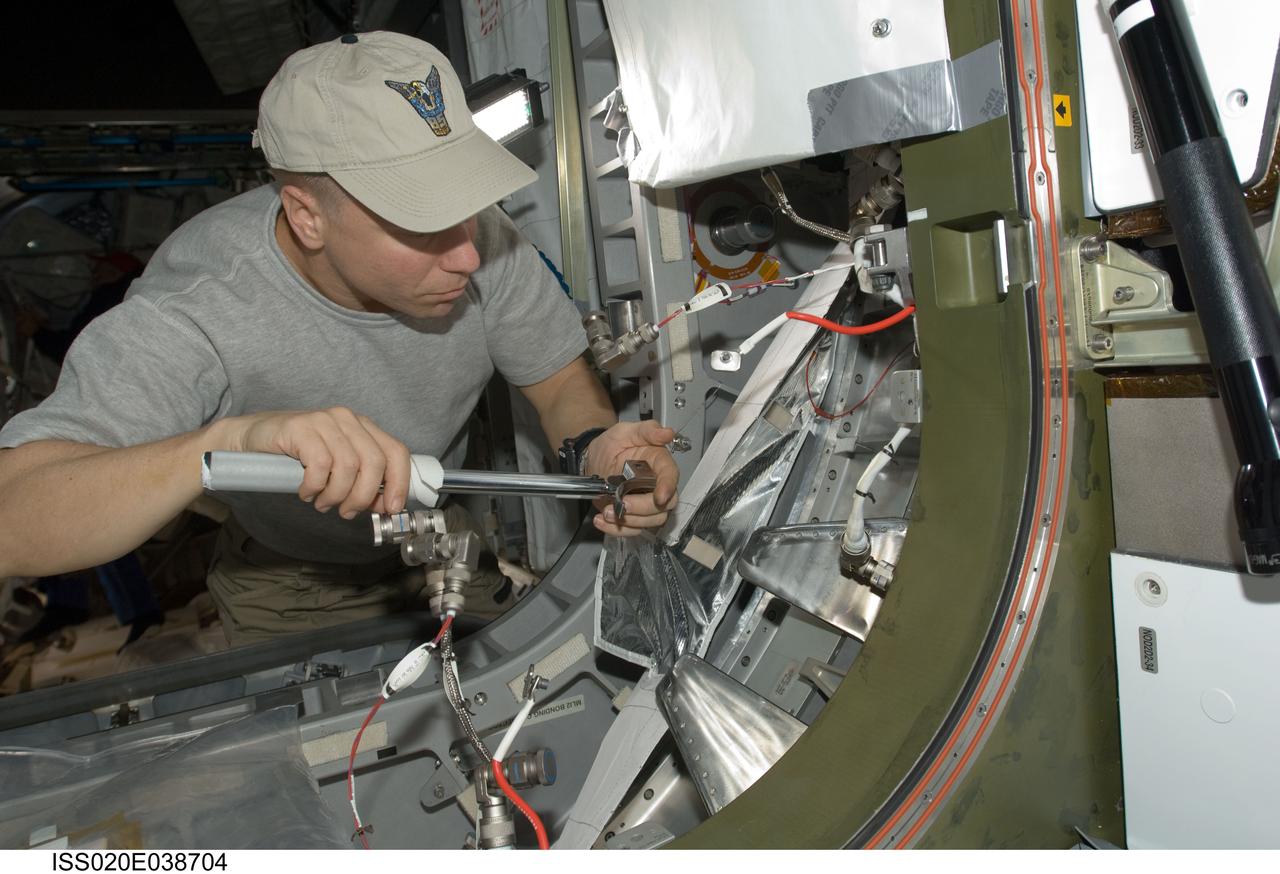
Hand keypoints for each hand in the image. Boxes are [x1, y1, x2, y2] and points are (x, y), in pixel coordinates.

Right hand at [226, 407, 410, 517]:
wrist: (252, 438)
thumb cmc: (297, 454)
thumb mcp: (336, 466)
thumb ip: (361, 480)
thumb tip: (383, 504)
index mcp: (363, 427)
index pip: (396, 452)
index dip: (398, 482)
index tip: (392, 508)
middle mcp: (348, 419)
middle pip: (374, 462)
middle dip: (363, 496)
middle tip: (347, 512)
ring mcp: (325, 420)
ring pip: (348, 466)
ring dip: (336, 495)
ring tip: (322, 502)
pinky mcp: (301, 427)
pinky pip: (320, 465)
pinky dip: (315, 486)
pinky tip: (307, 491)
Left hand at [583, 420, 678, 535]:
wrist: (593, 459)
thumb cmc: (611, 444)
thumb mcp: (625, 431)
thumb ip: (647, 430)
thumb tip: (667, 433)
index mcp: (658, 463)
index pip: (671, 477)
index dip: (668, 488)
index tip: (660, 496)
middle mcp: (656, 485)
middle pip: (663, 505)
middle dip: (643, 509)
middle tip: (622, 503)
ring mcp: (644, 501)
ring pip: (649, 521)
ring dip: (629, 521)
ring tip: (607, 511)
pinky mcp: (632, 514)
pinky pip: (632, 530)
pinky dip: (617, 530)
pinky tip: (602, 520)